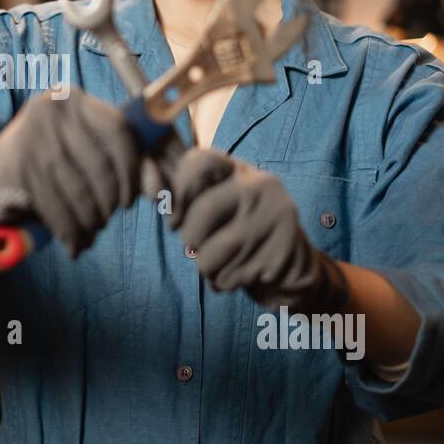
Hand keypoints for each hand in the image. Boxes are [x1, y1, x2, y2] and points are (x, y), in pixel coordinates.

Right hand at [0, 88, 140, 256]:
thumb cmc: (45, 165)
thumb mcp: (81, 153)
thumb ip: (123, 163)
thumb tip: (158, 188)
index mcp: (71, 99)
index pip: (118, 130)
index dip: (133, 169)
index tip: (131, 198)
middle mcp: (50, 111)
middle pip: (101, 166)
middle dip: (108, 203)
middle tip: (104, 220)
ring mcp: (31, 139)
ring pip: (80, 192)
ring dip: (90, 222)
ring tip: (89, 232)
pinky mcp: (17, 169)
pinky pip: (58, 208)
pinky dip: (70, 232)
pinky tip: (73, 242)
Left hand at [168, 149, 349, 312]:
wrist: (292, 270)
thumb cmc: (240, 234)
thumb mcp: (219, 206)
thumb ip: (188, 196)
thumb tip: (151, 191)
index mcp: (240, 170)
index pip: (199, 160)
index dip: (177, 190)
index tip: (173, 219)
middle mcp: (261, 187)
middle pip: (204, 211)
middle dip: (190, 239)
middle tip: (196, 247)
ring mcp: (275, 219)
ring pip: (211, 252)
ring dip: (205, 267)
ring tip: (221, 263)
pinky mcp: (280, 254)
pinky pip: (228, 277)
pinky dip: (222, 283)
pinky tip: (240, 275)